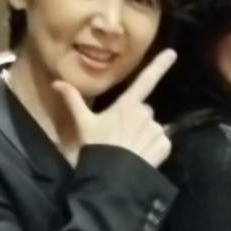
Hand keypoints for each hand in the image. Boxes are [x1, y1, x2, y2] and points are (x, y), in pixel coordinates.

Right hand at [52, 49, 175, 166]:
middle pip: (144, 111)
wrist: (113, 178)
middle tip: (119, 135)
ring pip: (152, 128)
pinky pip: (162, 142)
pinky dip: (154, 148)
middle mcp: (146, 114)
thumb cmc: (97, 147)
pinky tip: (140, 156)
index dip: (159, 66)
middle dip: (135, 119)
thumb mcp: (82, 124)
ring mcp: (157, 130)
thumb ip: (73, 101)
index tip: (173, 53)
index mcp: (128, 105)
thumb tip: (57, 82)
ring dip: (144, 135)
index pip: (145, 81)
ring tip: (129, 149)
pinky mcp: (164, 146)